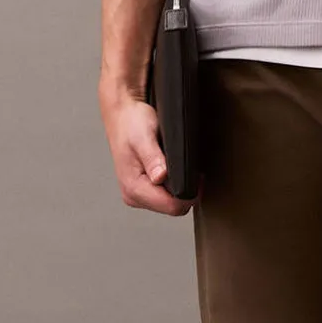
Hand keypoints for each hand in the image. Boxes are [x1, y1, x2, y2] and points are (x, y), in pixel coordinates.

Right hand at [100, 86, 195, 215]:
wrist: (123, 114)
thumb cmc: (131, 122)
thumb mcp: (143, 137)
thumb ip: (153, 159)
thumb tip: (160, 177)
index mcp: (133, 187)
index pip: (171, 207)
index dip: (190, 195)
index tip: (198, 178)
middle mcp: (133, 195)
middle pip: (172, 208)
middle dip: (186, 192)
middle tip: (192, 170)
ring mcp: (137, 194)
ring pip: (170, 204)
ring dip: (180, 189)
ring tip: (179, 168)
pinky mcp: (142, 189)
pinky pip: (165, 196)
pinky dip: (174, 185)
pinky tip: (173, 170)